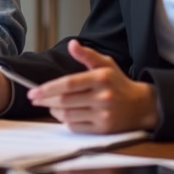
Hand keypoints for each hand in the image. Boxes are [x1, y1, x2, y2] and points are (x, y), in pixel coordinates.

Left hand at [26, 39, 159, 133]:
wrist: (141, 106)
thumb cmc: (118, 83)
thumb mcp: (106, 64)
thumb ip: (87, 55)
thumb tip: (72, 44)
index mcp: (100, 78)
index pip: (68, 83)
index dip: (48, 88)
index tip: (33, 92)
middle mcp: (102, 96)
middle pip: (64, 101)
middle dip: (46, 100)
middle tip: (36, 99)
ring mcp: (103, 114)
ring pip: (68, 115)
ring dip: (54, 111)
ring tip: (50, 105)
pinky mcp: (103, 129)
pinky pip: (76, 127)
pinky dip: (66, 122)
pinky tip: (64, 115)